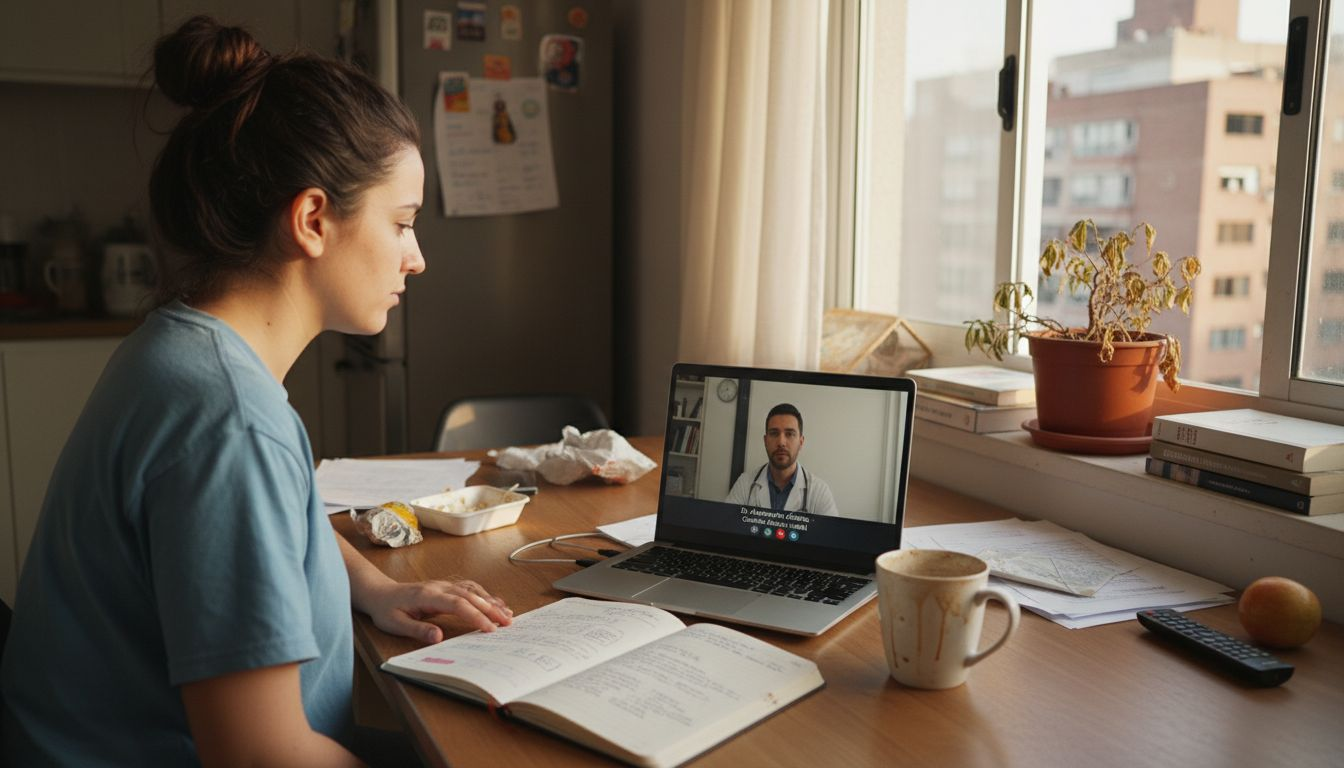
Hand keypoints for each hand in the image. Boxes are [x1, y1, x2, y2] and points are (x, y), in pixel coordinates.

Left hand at [364, 579, 512, 643]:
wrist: (380, 593)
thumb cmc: (386, 610)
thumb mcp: (395, 624)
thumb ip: (418, 630)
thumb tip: (438, 637)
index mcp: (428, 596)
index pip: (458, 604)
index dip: (476, 615)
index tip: (489, 629)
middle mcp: (440, 587)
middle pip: (471, 596)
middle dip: (491, 609)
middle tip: (508, 623)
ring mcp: (444, 585)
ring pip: (473, 590)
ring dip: (491, 601)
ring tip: (507, 614)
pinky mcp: (446, 587)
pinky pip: (469, 588)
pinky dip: (484, 595)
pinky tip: (494, 602)